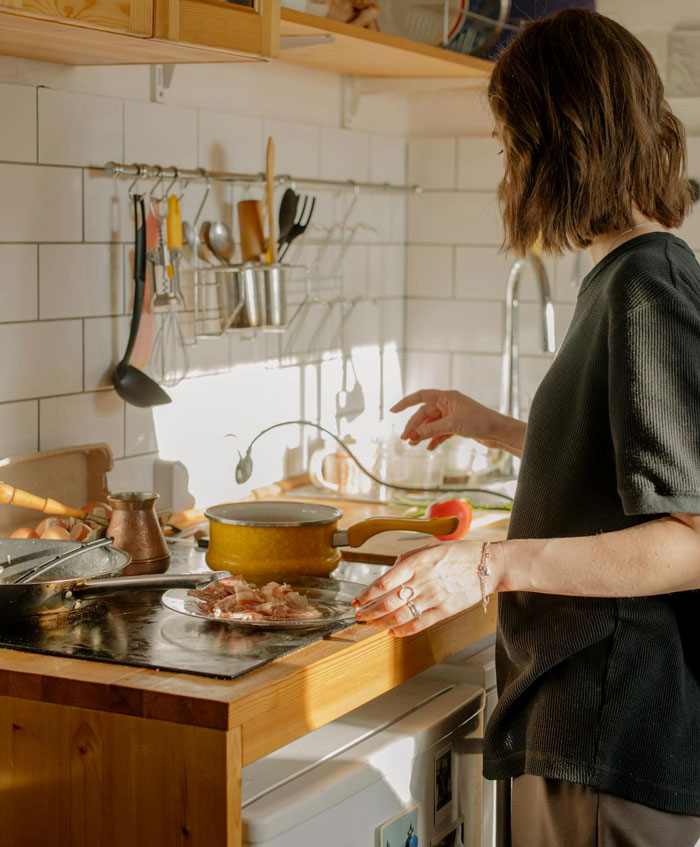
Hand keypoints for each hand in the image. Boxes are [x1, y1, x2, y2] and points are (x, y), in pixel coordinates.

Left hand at [352, 540, 498, 636]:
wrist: (486, 565)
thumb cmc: (458, 554)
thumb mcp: (428, 548)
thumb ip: (406, 561)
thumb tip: (389, 574)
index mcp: (416, 564)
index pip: (383, 582)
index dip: (366, 594)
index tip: (356, 600)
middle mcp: (422, 582)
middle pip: (388, 602)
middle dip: (369, 611)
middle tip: (359, 616)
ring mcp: (433, 598)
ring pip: (400, 615)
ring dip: (381, 622)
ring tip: (371, 625)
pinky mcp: (444, 611)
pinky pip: (419, 624)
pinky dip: (403, 630)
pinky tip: (393, 632)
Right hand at [391, 389, 495, 450]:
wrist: (498, 431)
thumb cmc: (479, 422)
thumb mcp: (452, 425)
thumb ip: (431, 429)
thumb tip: (412, 435)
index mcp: (446, 396)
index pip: (421, 396)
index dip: (405, 403)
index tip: (393, 410)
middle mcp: (448, 404)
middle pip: (424, 414)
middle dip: (414, 426)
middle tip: (405, 438)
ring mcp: (452, 415)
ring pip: (431, 424)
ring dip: (422, 434)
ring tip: (412, 445)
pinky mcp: (457, 426)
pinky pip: (440, 432)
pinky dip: (434, 439)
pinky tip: (429, 448)